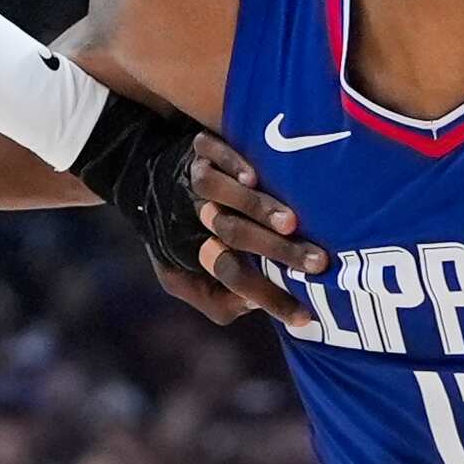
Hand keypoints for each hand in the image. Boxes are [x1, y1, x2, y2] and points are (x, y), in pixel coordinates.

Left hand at [149, 134, 328, 327]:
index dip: (267, 297)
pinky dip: (229, 164)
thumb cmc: (182, 237)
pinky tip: (252, 177)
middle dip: (276, 251)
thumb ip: (218, 301)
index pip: (232, 275)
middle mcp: (194, 213)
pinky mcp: (198, 148)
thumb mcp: (187, 279)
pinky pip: (209, 152)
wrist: (146, 175)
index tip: (306, 315)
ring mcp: (195, 178)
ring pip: (215, 192)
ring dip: (254, 209)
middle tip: (318, 264)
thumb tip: (255, 304)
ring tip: (290, 223)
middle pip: (231, 234)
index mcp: (194, 249)